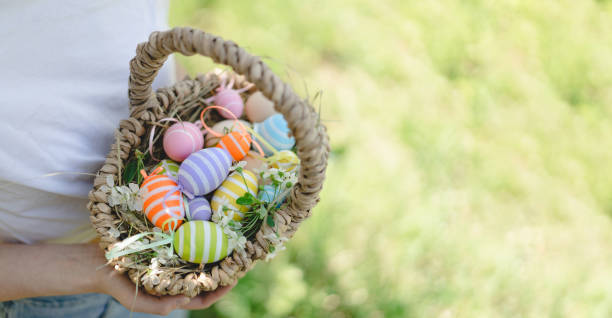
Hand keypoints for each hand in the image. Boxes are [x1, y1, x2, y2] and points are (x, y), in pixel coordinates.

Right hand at [92, 247, 234, 314]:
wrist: (98, 263)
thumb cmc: (116, 285)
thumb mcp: (136, 301)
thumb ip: (160, 307)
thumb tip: (186, 301)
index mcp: (173, 296)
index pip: (203, 300)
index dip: (221, 292)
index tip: (234, 279)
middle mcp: (176, 282)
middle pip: (206, 281)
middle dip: (223, 273)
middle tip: (238, 260)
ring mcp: (172, 266)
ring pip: (199, 265)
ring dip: (214, 259)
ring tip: (227, 247)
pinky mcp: (166, 252)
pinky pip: (187, 249)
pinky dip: (198, 245)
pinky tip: (207, 234)